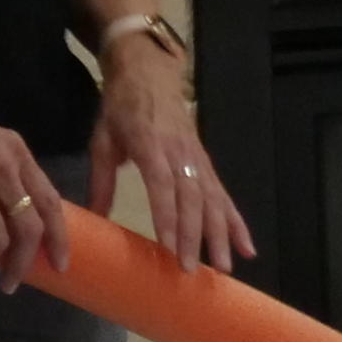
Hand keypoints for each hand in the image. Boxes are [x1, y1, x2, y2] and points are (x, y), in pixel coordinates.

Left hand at [87, 36, 250, 273]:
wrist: (149, 72)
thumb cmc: (121, 108)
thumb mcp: (102, 139)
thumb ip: (101, 180)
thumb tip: (95, 219)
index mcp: (149, 144)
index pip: (161, 185)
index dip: (166, 216)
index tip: (169, 246)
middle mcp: (179, 153)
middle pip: (191, 198)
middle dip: (193, 235)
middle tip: (191, 269)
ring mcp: (197, 158)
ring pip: (212, 199)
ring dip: (219, 235)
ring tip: (224, 267)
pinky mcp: (206, 163)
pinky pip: (223, 195)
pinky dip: (236, 222)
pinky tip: (246, 247)